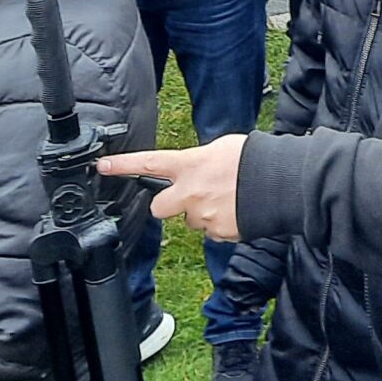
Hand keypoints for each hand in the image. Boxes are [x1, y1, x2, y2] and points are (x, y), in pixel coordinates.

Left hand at [99, 134, 246, 241]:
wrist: (279, 183)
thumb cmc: (252, 159)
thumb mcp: (219, 148)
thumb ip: (197, 161)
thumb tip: (192, 170)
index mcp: (189, 165)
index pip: (148, 163)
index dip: (122, 165)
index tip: (101, 166)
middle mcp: (189, 192)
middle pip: (158, 207)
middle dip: (169, 204)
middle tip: (189, 195)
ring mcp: (202, 215)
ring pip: (190, 220)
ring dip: (202, 212)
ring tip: (227, 198)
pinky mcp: (217, 232)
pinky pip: (211, 232)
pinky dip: (221, 223)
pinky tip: (236, 210)